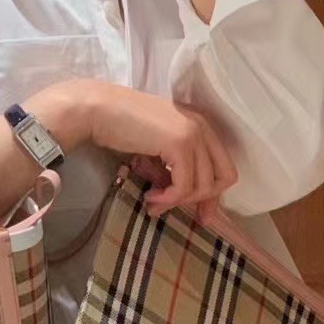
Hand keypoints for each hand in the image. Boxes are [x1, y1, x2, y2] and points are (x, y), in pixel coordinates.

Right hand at [86, 82, 237, 214]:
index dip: (214, 194)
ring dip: (177, 201)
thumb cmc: (121, 126)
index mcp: (201, 124)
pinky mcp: (179, 143)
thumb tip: (183, 198)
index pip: (224, 167)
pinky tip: (150, 196)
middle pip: (223, 178)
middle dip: (201, 201)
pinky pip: (184, 186)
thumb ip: (176, 167)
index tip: (200, 214)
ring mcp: (193, 133)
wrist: (98, 109)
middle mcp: (203, 126)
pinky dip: (168, 198)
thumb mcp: (158, 147)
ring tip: (153, 201)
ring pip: (202, 186)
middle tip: (174, 209)